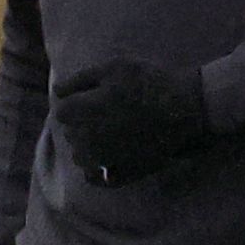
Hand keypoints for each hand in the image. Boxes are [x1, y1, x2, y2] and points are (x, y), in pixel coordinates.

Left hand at [54, 58, 210, 185]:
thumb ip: (80, 79)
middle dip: (82, 123)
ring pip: (80, 156)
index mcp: (83, 111)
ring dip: (88, 145)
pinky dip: (97, 169)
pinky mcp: (120, 173)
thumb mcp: (114, 67)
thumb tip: (57, 91)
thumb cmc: (150, 82)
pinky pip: (95, 177)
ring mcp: (103, 159)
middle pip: (70, 133)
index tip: (93, 97)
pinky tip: (110, 156)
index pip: (61, 111)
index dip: (75, 102)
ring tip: (113, 132)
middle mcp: (87, 138)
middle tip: (109, 111)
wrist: (186, 108)